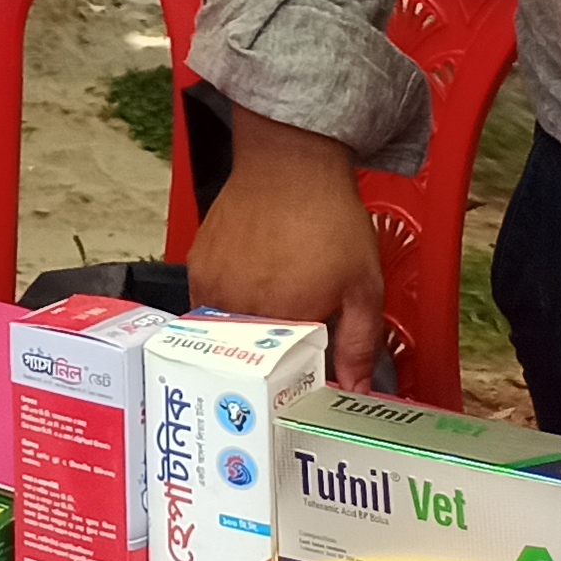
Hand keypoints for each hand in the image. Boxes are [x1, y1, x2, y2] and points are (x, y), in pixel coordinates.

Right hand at [189, 106, 389, 386]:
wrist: (289, 166)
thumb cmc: (330, 223)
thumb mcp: (364, 287)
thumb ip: (359, 345)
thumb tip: (353, 393)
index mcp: (283, 321)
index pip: (285, 376)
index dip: (303, 375)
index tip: (317, 367)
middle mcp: (238, 310)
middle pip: (250, 359)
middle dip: (273, 357)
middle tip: (297, 337)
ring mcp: (210, 289)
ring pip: (223, 336)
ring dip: (246, 335)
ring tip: (273, 311)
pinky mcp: (196, 269)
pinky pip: (206, 307)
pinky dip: (225, 309)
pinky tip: (251, 288)